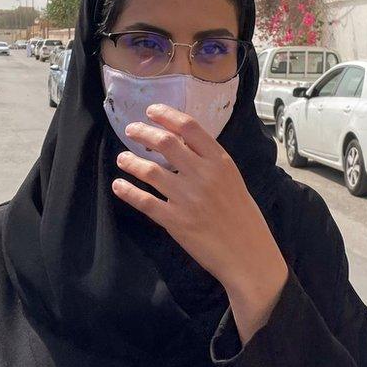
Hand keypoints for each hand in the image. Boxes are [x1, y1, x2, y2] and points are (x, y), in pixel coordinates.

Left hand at [111, 104, 287, 342]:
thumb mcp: (233, 181)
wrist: (248, 255)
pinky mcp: (175, 221)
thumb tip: (181, 143)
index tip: (151, 111)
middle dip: (143, 132)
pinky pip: (144, 202)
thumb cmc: (243, 217)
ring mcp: (188, 198)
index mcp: (220, 162)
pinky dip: (127, 191)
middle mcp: (203, 175)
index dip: (166, 115)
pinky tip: (118, 186)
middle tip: (131, 130)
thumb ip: (210, 162)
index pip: (189, 127)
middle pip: (165, 143)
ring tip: (122, 158)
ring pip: (149, 170)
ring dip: (130, 161)